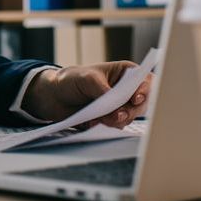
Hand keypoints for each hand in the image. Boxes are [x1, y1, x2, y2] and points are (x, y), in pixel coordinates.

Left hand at [20, 61, 151, 128]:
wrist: (55, 96)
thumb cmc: (72, 79)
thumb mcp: (87, 79)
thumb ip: (103, 91)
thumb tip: (116, 108)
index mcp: (124, 73)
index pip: (145, 81)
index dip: (145, 90)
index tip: (135, 99)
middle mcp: (125, 90)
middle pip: (141, 104)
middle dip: (129, 111)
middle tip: (116, 116)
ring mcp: (119, 106)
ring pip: (129, 118)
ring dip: (115, 120)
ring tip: (98, 118)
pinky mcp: (111, 120)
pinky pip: (116, 127)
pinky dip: (106, 126)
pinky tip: (92, 122)